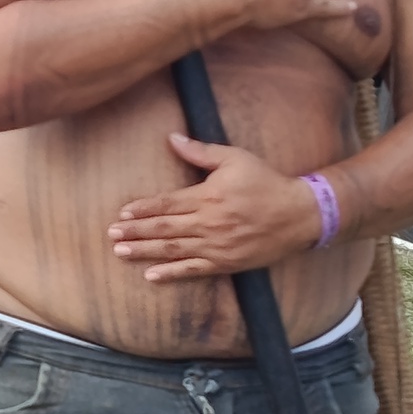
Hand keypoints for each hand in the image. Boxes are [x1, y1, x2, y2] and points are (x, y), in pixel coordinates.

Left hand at [106, 133, 324, 280]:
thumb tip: (171, 137)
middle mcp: (210, 223)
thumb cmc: (266, 182)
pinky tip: (151, 276)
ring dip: (145, 252)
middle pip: (165, 228)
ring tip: (121, 252)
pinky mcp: (227, 263)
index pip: (167, 203)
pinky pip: (195, 270)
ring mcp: (218, 246)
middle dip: (136, 231)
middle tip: (111, 234)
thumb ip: (200, 151)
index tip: (123, 212)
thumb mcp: (235, 158)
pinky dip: (172, 273)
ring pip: (174, 250)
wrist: (301, 215)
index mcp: (208, 196)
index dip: (143, 209)